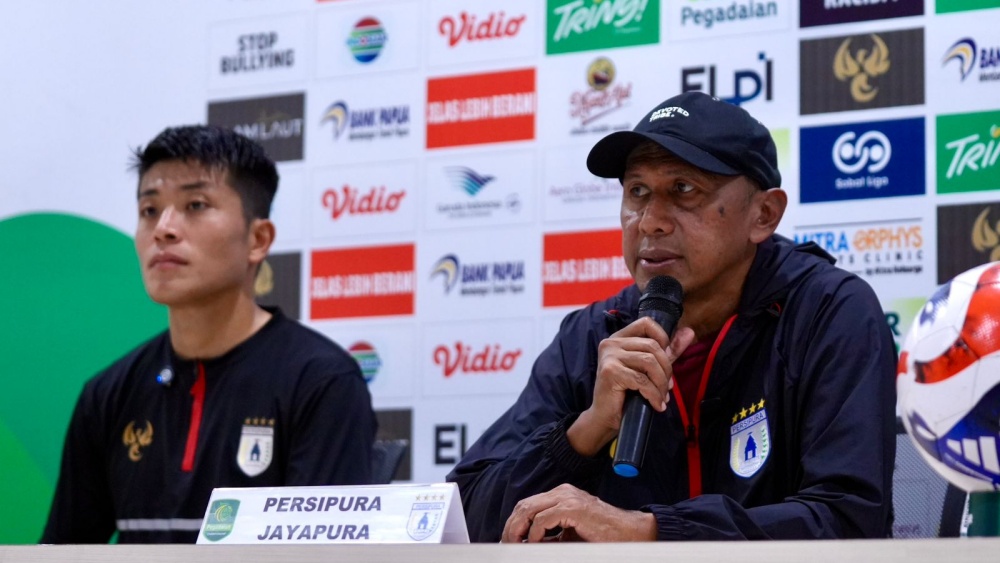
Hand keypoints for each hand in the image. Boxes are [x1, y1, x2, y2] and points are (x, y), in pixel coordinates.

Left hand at [501, 484, 656, 542]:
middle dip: (512, 526)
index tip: (509, 540)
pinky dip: (535, 532)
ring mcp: (568, 498)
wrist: (630, 533)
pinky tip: (536, 543)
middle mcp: (563, 492)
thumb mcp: (570, 533)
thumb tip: (528, 543)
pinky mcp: (573, 508)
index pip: (529, 505)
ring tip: (516, 545)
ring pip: (529, 510)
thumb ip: (551, 534)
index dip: (515, 522)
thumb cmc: (603, 535)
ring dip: (518, 530)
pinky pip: (543, 519)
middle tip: (508, 544)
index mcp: (562, 495)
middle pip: (524, 505)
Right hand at [568, 317, 694, 455]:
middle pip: (652, 345)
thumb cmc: (625, 393)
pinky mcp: (610, 372)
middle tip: (667, 387)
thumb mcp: (648, 369)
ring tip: (662, 397)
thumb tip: (689, 332)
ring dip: (661, 383)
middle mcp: (611, 343)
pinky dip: (654, 394)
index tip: (666, 359)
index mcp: (618, 338)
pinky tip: (657, 405)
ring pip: (649, 362)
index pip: (646, 323)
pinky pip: (642, 380)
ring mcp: (609, 356)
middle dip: (666, 369)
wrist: (604, 418)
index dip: (662, 338)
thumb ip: (667, 351)